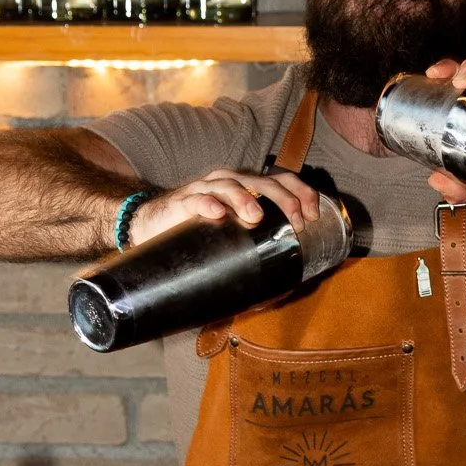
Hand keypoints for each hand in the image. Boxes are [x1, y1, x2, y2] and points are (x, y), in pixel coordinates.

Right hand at [130, 167, 321, 243]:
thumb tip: (284, 286)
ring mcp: (205, 189)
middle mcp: (228, 182)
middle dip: (283, 199)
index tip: (313, 214)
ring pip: (230, 186)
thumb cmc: (199, 230)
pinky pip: (196, 199)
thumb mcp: (232, 234)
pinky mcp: (182, 202)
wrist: (151, 226)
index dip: (300, 192)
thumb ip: (254, 247)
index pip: (280, 180)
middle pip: (262, 182)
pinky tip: (217, 214)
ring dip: (246, 199)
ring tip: (257, 217)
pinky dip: (207, 204)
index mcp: (246, 187)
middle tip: (296, 220)